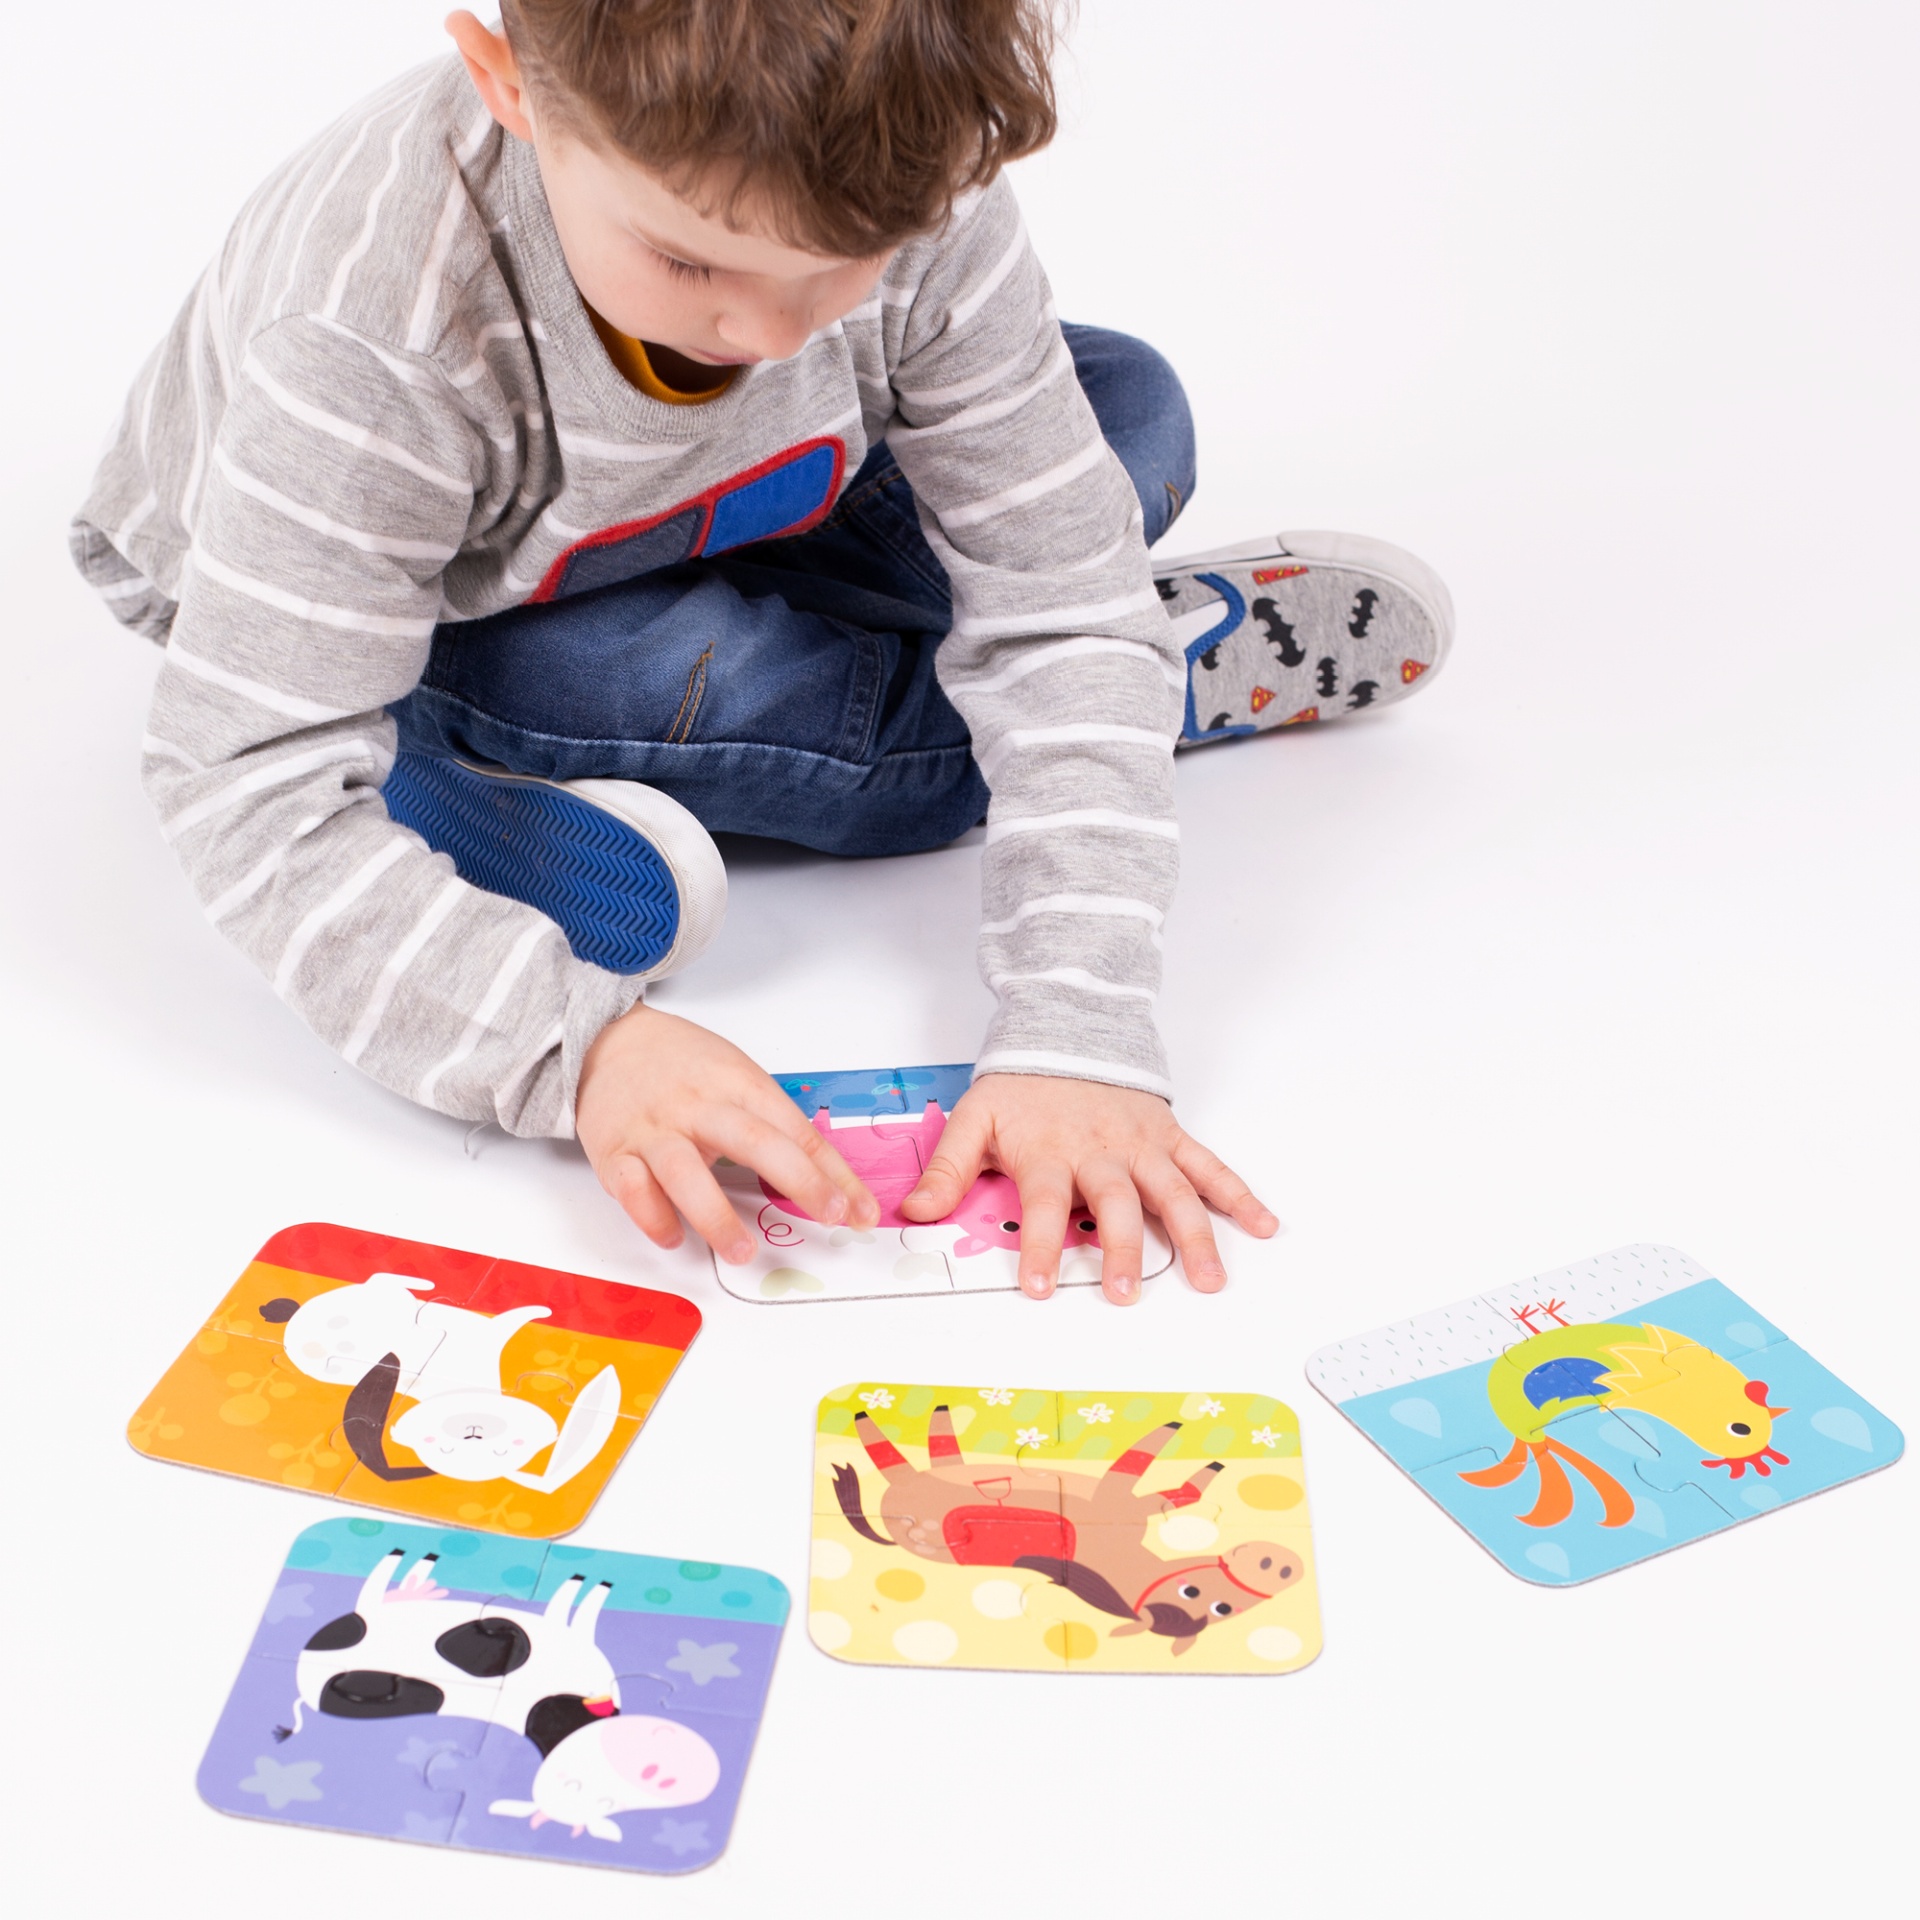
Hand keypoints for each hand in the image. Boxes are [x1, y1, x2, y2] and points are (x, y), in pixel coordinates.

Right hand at [576, 1003, 877, 1261]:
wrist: (609, 1039)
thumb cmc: (684, 1065)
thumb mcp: (738, 1077)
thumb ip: (775, 1124)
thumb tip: (829, 1179)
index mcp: (737, 1085)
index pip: (794, 1130)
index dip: (830, 1172)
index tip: (857, 1208)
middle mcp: (698, 1106)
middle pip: (753, 1141)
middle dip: (799, 1181)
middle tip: (830, 1217)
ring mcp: (655, 1130)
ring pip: (685, 1173)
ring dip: (717, 1216)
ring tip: (744, 1252)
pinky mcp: (615, 1152)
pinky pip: (632, 1189)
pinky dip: (653, 1217)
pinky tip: (674, 1237)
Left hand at [898, 1072, 1275, 1304]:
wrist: (1068, 1023)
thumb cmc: (1023, 1082)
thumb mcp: (973, 1118)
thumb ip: (946, 1169)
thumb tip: (913, 1214)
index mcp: (1049, 1151)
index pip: (1044, 1205)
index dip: (1041, 1245)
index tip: (1039, 1287)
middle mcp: (1100, 1151)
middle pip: (1115, 1204)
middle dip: (1121, 1249)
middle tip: (1124, 1292)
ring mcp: (1140, 1145)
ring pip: (1172, 1192)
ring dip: (1193, 1236)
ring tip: (1208, 1279)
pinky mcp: (1169, 1135)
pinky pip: (1208, 1166)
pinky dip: (1238, 1194)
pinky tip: (1263, 1224)